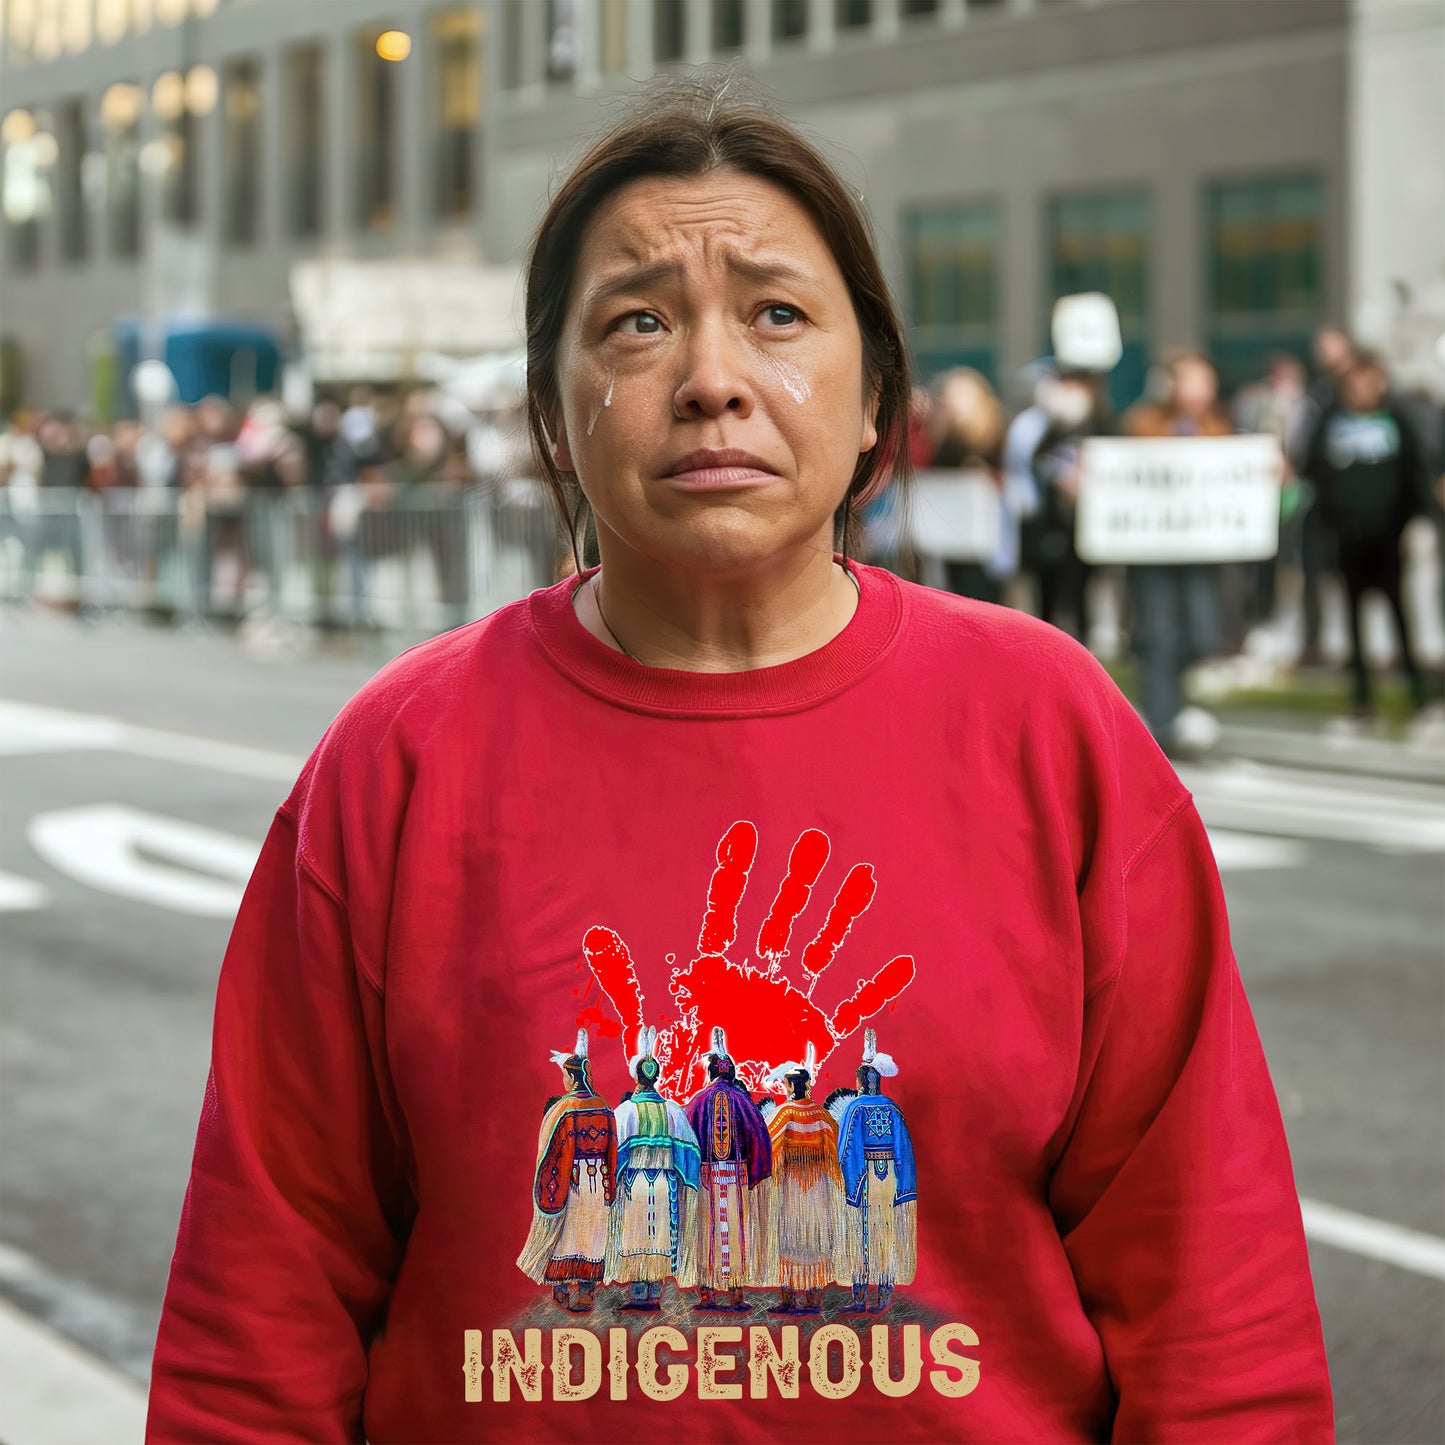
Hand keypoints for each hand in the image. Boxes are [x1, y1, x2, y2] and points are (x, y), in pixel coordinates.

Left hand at [581, 822, 914, 1099]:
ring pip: (822, 947)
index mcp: (717, 971)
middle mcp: (757, 978)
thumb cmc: (675, 1074)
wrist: (710, 1121)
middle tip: (816, 839)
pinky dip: (877, 987)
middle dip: (799, 880)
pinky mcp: (815, 1038)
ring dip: (842, 913)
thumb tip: (593, 938)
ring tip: (865, 876)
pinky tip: (902, 962)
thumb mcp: (645, 1028)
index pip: (726, 911)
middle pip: (781, 917)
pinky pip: (851, 1008)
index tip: (745, 834)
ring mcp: (789, 1004)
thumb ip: (624, 982)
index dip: (735, 874)